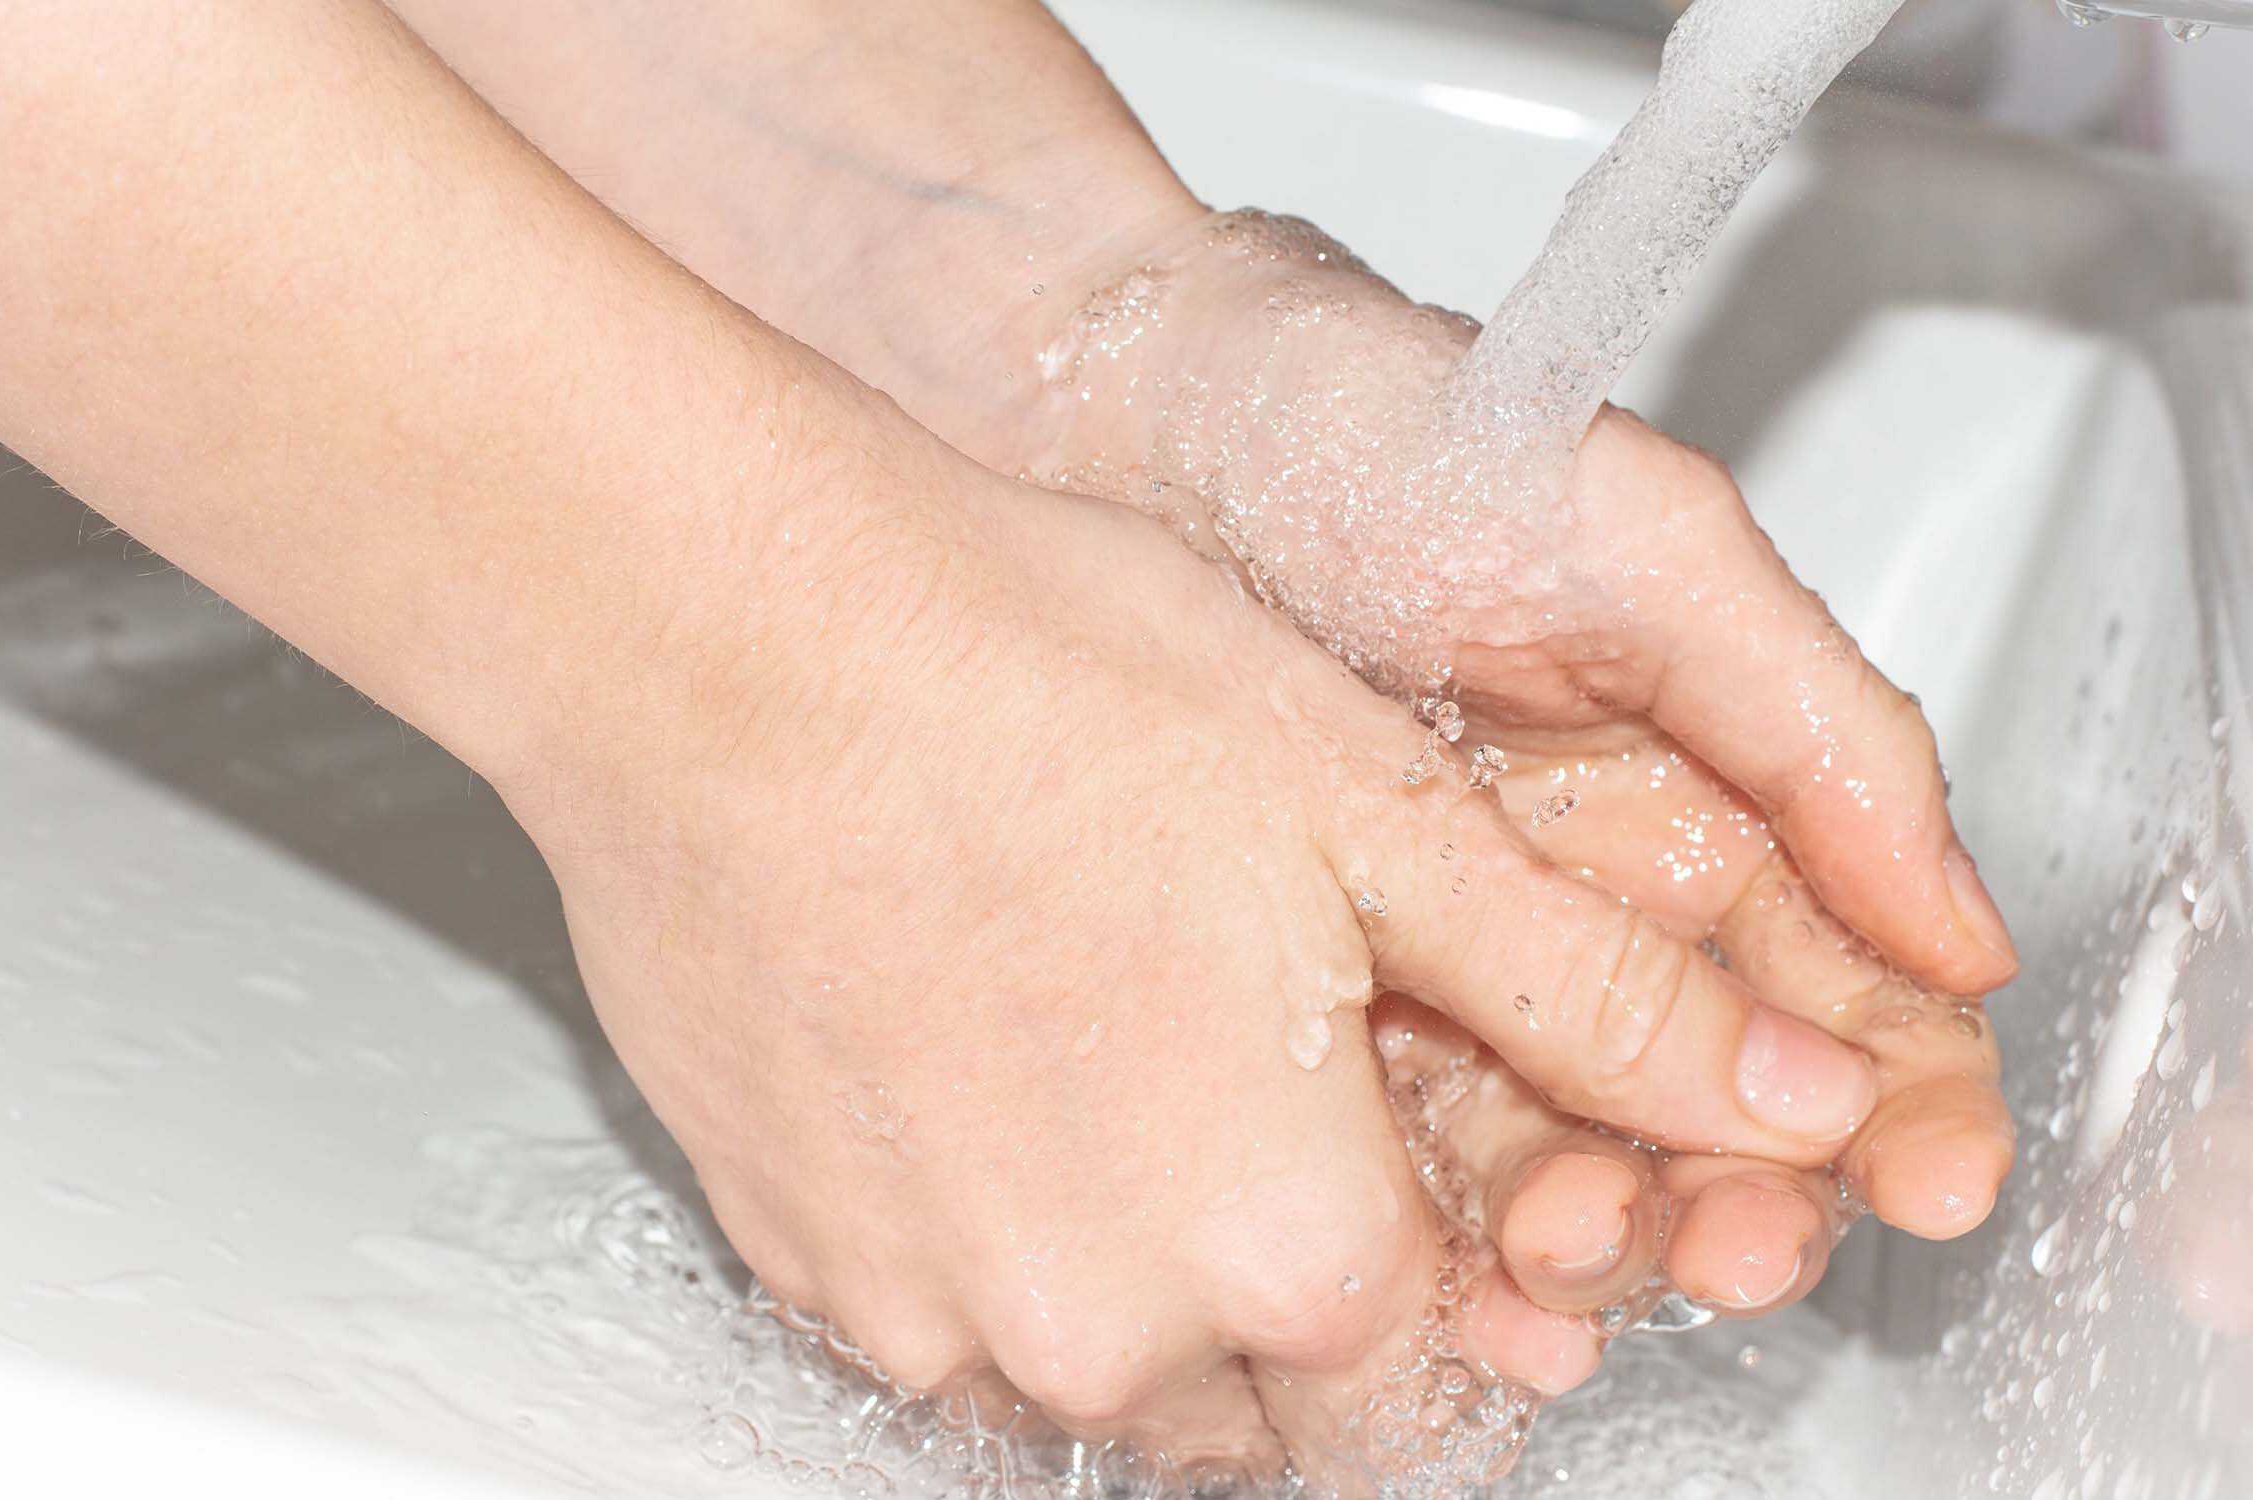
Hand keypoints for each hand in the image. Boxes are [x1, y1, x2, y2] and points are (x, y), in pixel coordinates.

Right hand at [500, 435, 1883, 1482]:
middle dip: (1317, 1295)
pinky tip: (994, 1060)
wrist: (729, 631)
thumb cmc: (1036, 683)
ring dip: (1152, 1272)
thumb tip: (1799, 1100)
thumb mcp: (1383, 819)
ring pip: (1112, 1376)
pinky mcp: (802, 1262)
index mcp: (1291, 1242)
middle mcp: (1106, 1329)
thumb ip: (1606, 1007)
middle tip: (1272, 1094)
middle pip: (1284, 1410)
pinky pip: (950, 1324)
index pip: (1454, 1383)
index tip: (1423, 1175)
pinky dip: (1003, 1237)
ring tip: (1124, 1054)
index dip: (1471, 1276)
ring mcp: (931, 1314)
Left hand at [1007, 209, 2018, 1297]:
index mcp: (1694, 808)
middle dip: (1736, 1198)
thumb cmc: (1373, 426)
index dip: (1899, 1102)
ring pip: (1551, 1151)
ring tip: (1564, 1267)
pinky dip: (1425, 1228)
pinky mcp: (1296, 995)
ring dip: (1586, 1235)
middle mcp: (1571, 908)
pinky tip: (1444, 1276)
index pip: (1842, 997)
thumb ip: (1814, 723)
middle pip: (1702, 1112)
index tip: (1916, 1175)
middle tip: (1724, 1247)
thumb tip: (1964, 931)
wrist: (1108, 412)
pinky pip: (1386, 1142)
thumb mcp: (1637, 542)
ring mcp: (1432, 961)